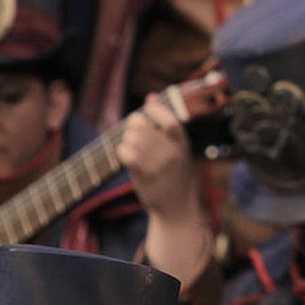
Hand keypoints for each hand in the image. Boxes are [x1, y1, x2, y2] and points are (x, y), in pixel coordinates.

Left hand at [118, 96, 212, 289]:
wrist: (176, 209)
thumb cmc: (176, 176)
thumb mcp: (178, 148)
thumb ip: (165, 123)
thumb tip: (151, 96)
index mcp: (183, 143)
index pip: (168, 119)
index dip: (154, 111)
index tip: (148, 114)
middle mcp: (173, 151)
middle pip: (141, 124)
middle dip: (132, 126)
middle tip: (135, 135)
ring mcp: (160, 163)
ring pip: (131, 138)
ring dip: (126, 141)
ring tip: (132, 149)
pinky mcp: (146, 174)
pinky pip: (126, 153)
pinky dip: (122, 152)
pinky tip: (127, 158)